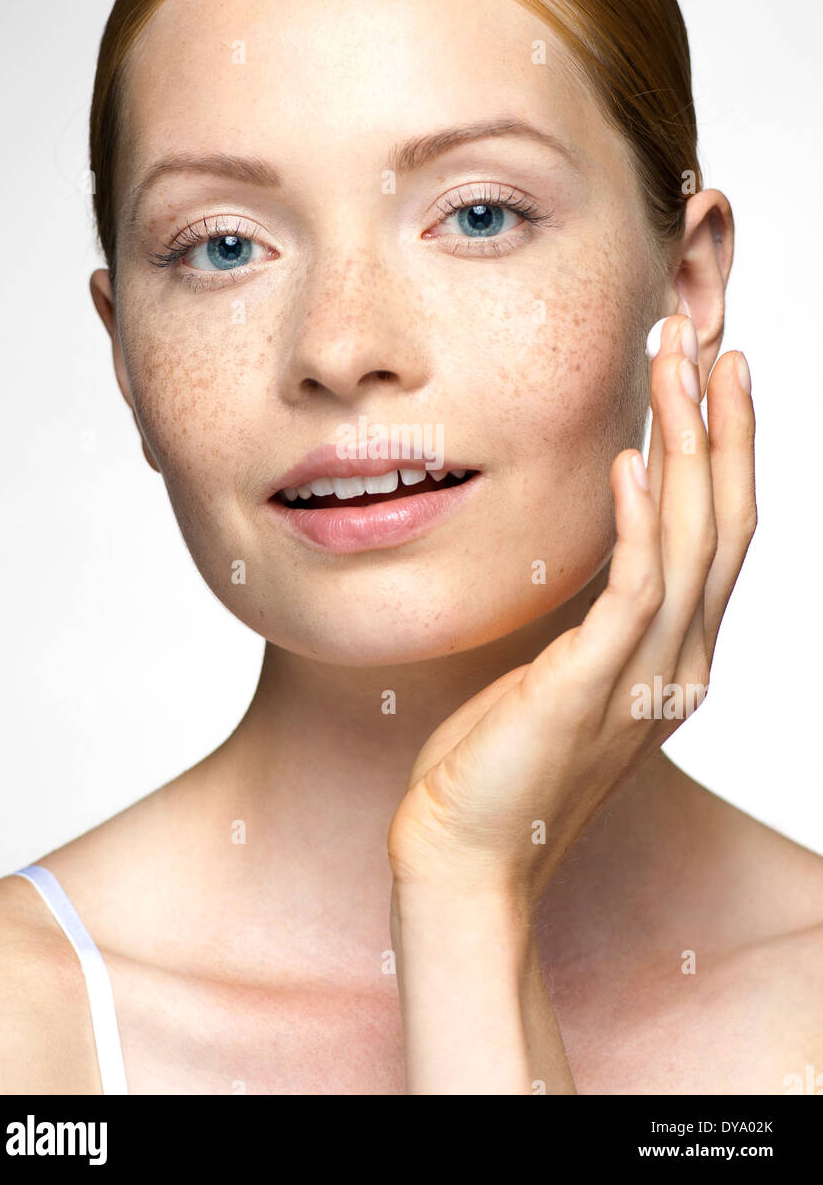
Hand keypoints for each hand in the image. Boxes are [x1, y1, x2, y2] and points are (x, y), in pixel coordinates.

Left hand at [387, 314, 756, 902]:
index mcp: (676, 655)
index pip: (720, 533)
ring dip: (688, 444)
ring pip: (692, 538)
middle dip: (722, 424)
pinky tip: (630, 462)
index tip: (713, 377)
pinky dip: (638, 520)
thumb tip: (595, 546)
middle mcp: (681, 661)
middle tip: (710, 340)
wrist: (467, 854)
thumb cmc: (502, 761)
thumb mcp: (565, 670)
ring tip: (678, 365)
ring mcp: (646, 676)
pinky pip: (632, 589)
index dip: (726, 452)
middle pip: (726, 521)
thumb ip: (595, 616)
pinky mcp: (594, 686)